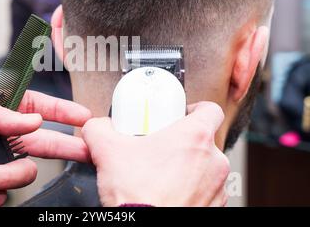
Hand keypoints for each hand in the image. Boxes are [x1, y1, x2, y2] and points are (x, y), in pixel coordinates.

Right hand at [82, 102, 229, 206]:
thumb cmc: (138, 195)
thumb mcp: (107, 151)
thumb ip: (99, 129)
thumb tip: (97, 126)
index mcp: (195, 137)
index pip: (210, 109)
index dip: (194, 109)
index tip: (179, 115)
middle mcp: (213, 160)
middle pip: (205, 139)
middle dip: (183, 142)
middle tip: (161, 148)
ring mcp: (217, 186)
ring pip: (206, 166)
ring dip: (188, 167)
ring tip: (162, 174)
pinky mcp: (215, 206)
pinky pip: (206, 190)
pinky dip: (191, 189)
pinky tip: (168, 193)